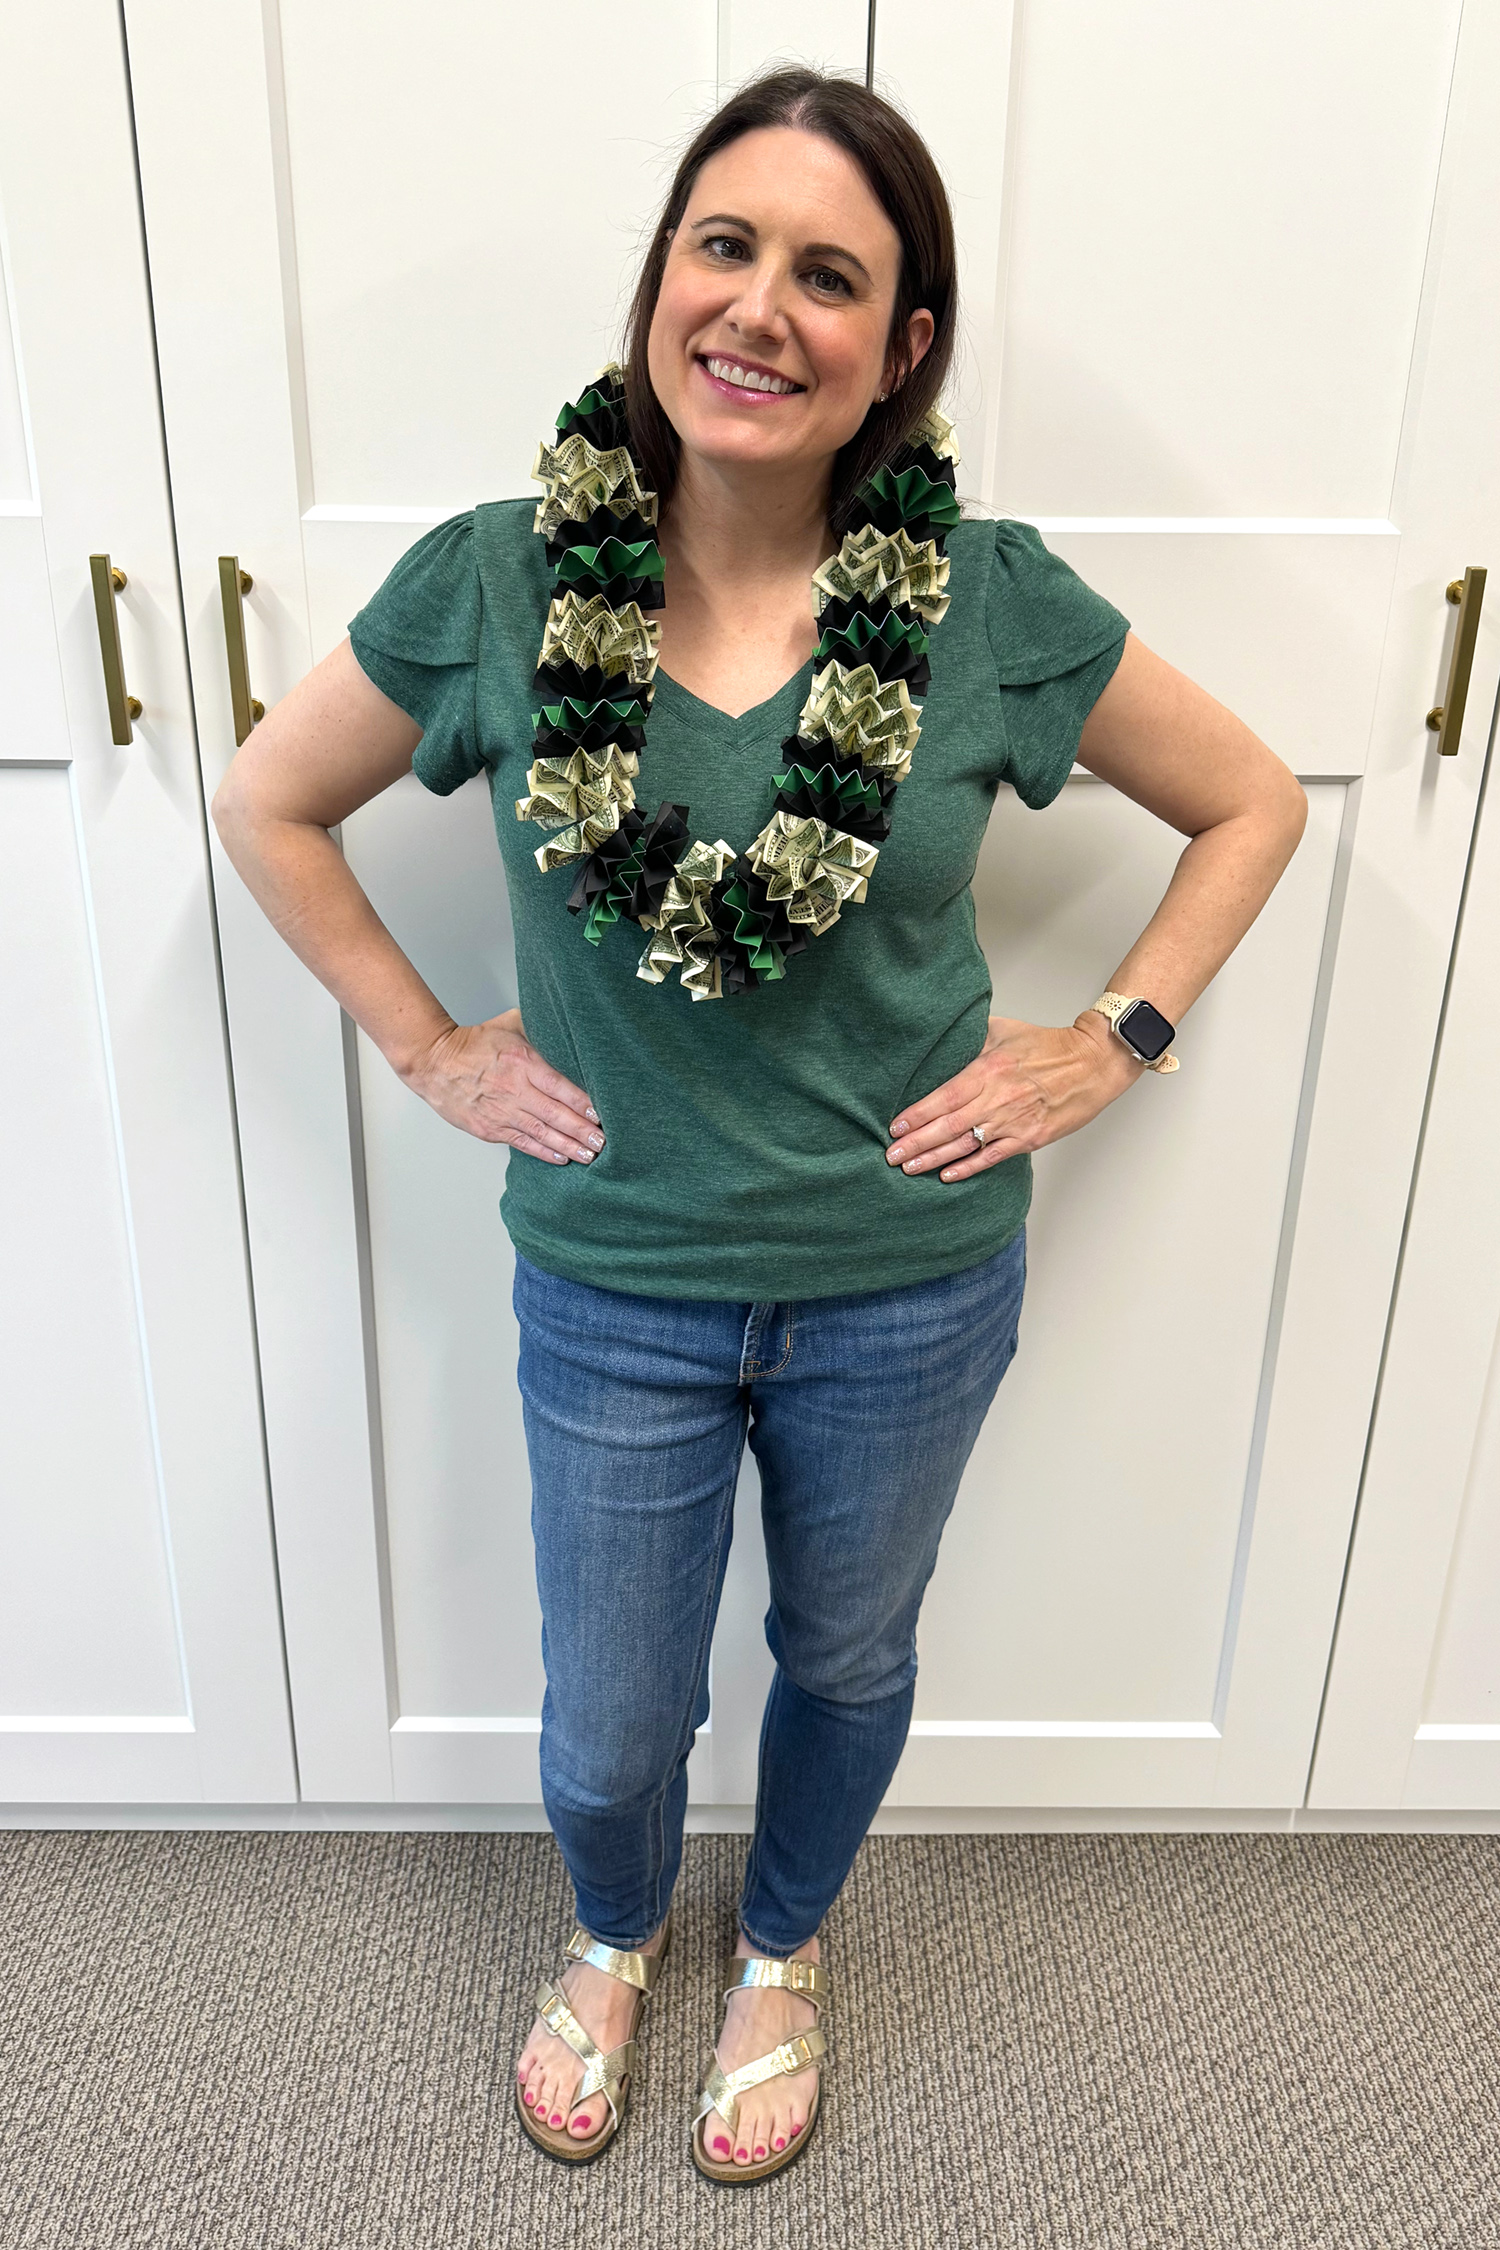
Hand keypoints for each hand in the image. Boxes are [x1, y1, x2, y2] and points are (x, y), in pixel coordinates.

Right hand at [402, 1009, 602, 1163]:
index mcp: (522, 1062)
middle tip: (603, 1142)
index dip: (583, 1103)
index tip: (602, 1115)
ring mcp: (501, 1112)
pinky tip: (562, 1158)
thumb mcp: (510, 1024)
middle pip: (556, 1115)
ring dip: (569, 1146)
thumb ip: (540, 1027)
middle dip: (583, 1130)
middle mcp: (514, 1090)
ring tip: (590, 1155)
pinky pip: (523, 1143)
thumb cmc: (473, 1043)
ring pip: (542, 1133)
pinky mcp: (490, 1129)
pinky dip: (544, 1152)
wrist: (434, 1063)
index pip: (561, 1087)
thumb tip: (568, 1024)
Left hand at [886, 1011, 1142, 1181]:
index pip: (943, 1097)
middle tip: (891, 1156)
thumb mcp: (1004, 1030)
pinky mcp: (1030, 1138)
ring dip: (934, 1159)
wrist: (1092, 1063)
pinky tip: (947, 1176)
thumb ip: (970, 1038)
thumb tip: (939, 1043)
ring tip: (908, 1168)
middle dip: (916, 1143)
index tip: (895, 1127)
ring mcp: (1014, 1121)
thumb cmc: (1048, 1045)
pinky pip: (993, 1157)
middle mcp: (998, 1098)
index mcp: (989, 1070)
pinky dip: (969, 1168)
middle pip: (948, 1125)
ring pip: (966, 1144)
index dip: (917, 1115)